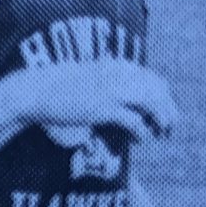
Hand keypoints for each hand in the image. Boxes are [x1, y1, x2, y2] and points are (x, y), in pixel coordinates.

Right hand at [10, 61, 177, 142]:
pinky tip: (141, 140)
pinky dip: (142, 132)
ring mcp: (112, 91)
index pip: (154, 79)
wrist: (35, 90)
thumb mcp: (88, 78)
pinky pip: (134, 121)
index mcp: (117, 66)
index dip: (164, 97)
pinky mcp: (103, 108)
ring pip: (152, 104)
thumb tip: (121, 98)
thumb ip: (107, 82)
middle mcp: (119, 75)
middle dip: (169, 110)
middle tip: (170, 128)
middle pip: (158, 91)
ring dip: (162, 121)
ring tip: (162, 134)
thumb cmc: (57, 87)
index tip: (166, 111)